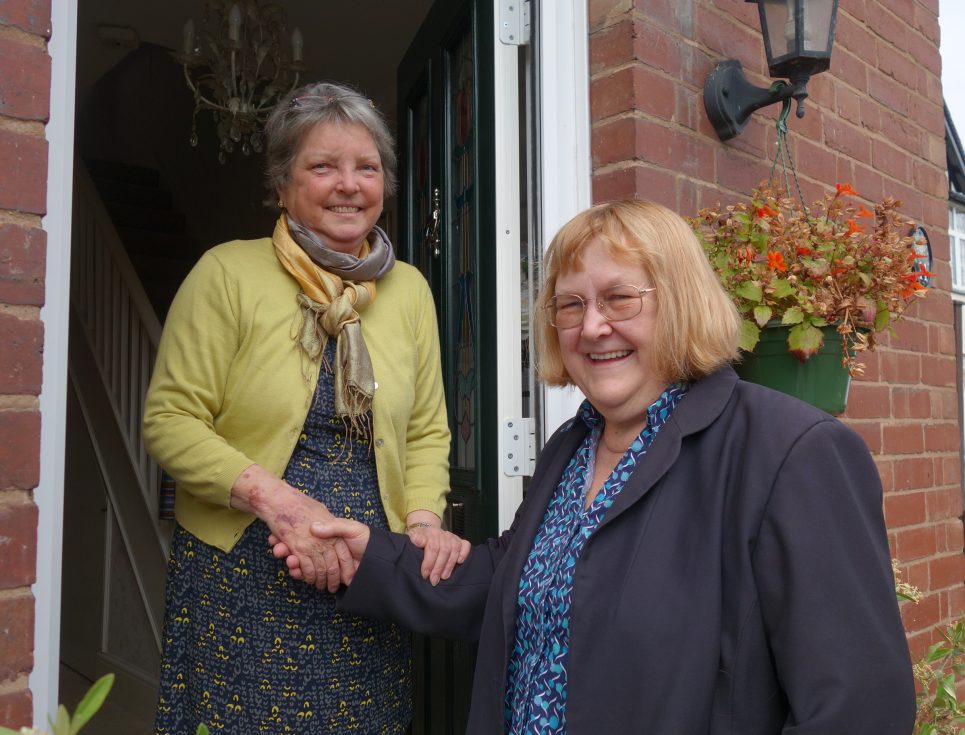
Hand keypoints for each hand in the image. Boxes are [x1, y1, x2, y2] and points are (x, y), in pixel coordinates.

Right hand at [231, 464, 353, 591]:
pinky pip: (306, 567)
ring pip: (319, 569)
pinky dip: (307, 576)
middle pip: (332, 565)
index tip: (347, 578)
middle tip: (332, 588)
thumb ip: (330, 524)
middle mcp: (324, 538)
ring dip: (319, 580)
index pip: (343, 553)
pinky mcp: (299, 549)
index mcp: (334, 529)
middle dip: (333, 579)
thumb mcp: (322, 510)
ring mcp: (311, 544)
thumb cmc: (301, 505)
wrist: (280, 500)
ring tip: (321, 586)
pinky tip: (306, 578)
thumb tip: (337, 538)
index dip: (346, 567)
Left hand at [406, 525, 470, 585]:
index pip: (432, 547)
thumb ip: (415, 539)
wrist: (428, 532)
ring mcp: (452, 537)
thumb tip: (418, 541)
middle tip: (434, 580)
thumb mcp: (414, 537)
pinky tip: (459, 562)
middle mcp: (443, 534)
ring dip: (449, 565)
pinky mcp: (460, 541)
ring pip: (454, 550)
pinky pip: (465, 546)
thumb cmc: (420, 539)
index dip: (429, 562)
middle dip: (439, 567)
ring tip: (444, 577)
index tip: (425, 574)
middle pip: (444, 550)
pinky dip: (464, 554)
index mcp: (430, 534)